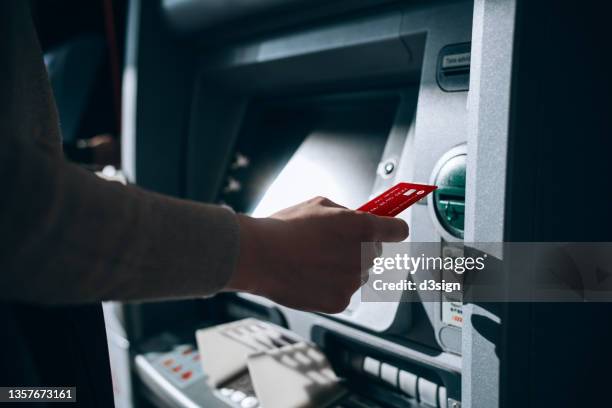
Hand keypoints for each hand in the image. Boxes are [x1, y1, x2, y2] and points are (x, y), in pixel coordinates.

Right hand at [227, 196, 408, 312]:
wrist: (259, 256)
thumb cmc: (285, 228)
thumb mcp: (319, 205)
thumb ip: (345, 213)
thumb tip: (356, 218)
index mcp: (362, 228)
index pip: (398, 230)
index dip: (393, 229)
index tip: (391, 230)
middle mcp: (362, 257)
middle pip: (375, 253)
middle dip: (360, 248)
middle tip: (334, 245)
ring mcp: (352, 282)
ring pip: (359, 274)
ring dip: (346, 268)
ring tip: (315, 261)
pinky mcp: (339, 302)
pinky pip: (343, 292)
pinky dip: (331, 286)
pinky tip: (311, 276)